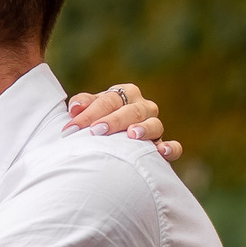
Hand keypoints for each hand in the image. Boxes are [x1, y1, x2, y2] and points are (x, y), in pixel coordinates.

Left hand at [65, 81, 184, 163]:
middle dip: (113, 120)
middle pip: (132, 110)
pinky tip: (160, 152)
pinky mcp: (163, 146)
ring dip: (144, 129)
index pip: (109, 100)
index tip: (72, 128)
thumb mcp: (90, 111)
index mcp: (125, 94)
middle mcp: (143, 107)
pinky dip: (170, 148)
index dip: (90, 113)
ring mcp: (155, 126)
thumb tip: (74, 108)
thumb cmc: (99, 122)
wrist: (114, 144)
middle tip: (96, 131)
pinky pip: (174, 147)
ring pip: (155, 124)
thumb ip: (83, 105)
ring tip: (131, 135)